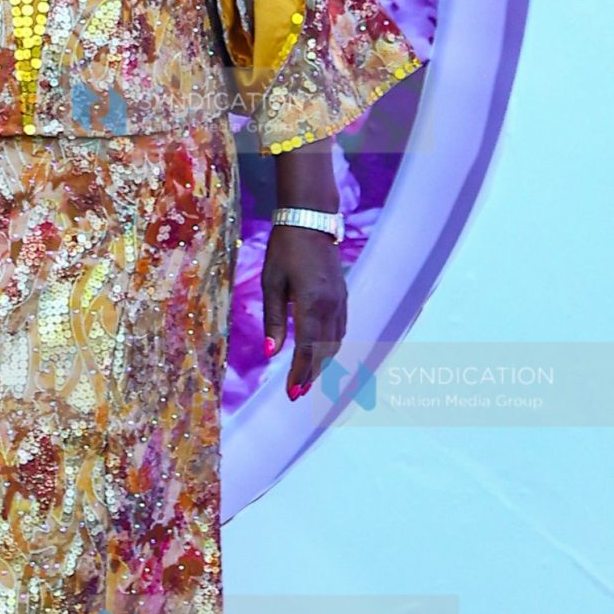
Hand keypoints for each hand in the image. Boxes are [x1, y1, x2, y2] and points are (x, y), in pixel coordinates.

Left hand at [261, 224, 346, 401]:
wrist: (310, 219)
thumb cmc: (284, 249)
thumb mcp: (272, 283)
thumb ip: (273, 320)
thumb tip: (270, 353)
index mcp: (312, 303)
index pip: (308, 348)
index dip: (300, 373)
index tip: (292, 393)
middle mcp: (331, 305)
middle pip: (325, 351)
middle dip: (311, 373)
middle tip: (297, 392)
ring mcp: (341, 300)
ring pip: (335, 342)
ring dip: (322, 362)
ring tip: (306, 378)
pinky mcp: (343, 295)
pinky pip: (340, 328)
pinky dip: (330, 346)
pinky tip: (319, 353)